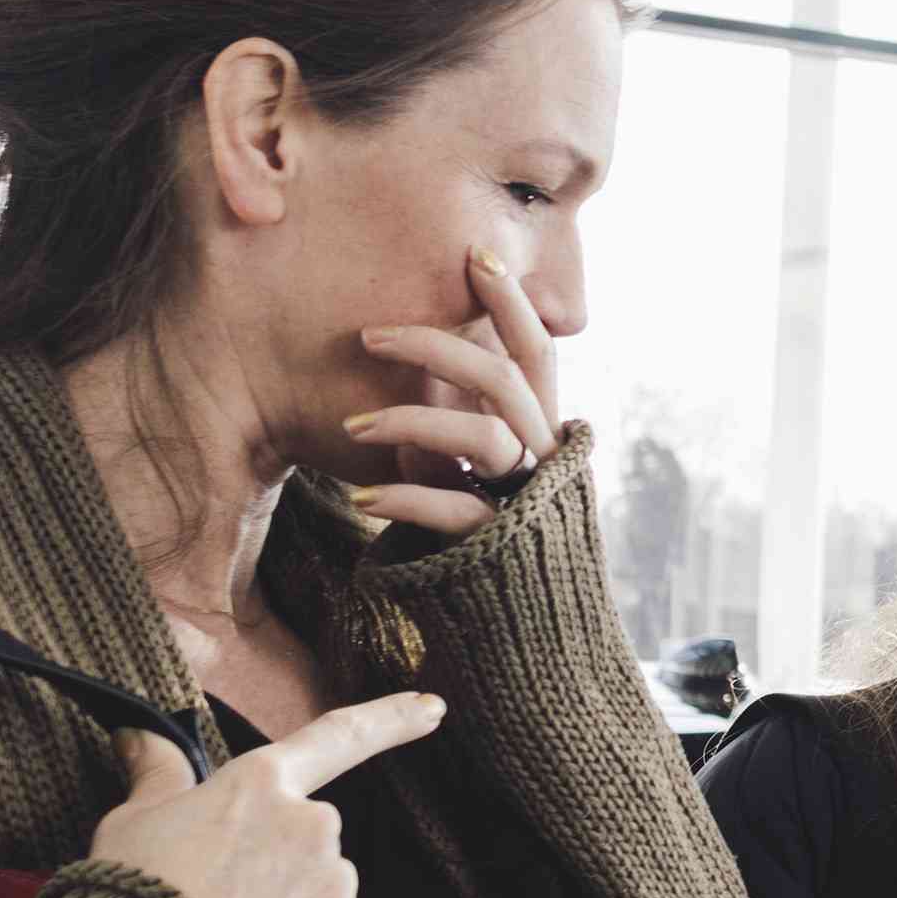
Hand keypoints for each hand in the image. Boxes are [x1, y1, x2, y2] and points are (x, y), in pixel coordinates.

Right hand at [85, 689, 438, 897]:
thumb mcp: (130, 826)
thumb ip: (157, 774)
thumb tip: (140, 732)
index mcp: (261, 785)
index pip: (335, 738)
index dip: (389, 719)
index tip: (432, 707)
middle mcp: (314, 824)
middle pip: (308, 836)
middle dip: (275, 862)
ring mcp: (339, 883)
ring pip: (321, 891)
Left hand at [343, 248, 562, 538]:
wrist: (530, 642)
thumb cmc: (493, 554)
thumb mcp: (486, 482)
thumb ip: (470, 435)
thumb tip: (424, 383)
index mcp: (547, 434)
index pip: (538, 353)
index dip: (512, 303)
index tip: (475, 255)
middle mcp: (548, 460)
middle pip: (505, 379)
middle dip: (437, 346)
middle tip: (370, 336)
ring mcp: (529, 503)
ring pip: (484, 437)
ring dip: (410, 421)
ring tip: (348, 426)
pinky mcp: (500, 548)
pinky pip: (453, 508)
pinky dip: (403, 496)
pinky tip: (361, 496)